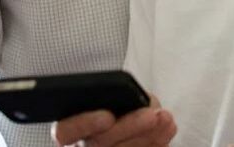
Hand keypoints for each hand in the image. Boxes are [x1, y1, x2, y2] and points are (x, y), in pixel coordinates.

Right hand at [51, 95, 175, 146]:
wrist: (133, 123)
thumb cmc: (121, 104)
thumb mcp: (117, 93)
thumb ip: (120, 96)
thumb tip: (139, 102)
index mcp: (73, 128)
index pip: (65, 131)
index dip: (85, 124)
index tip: (107, 116)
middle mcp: (84, 146)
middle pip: (99, 143)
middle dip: (130, 127)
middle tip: (151, 116)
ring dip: (148, 136)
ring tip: (165, 118)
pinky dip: (157, 142)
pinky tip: (168, 128)